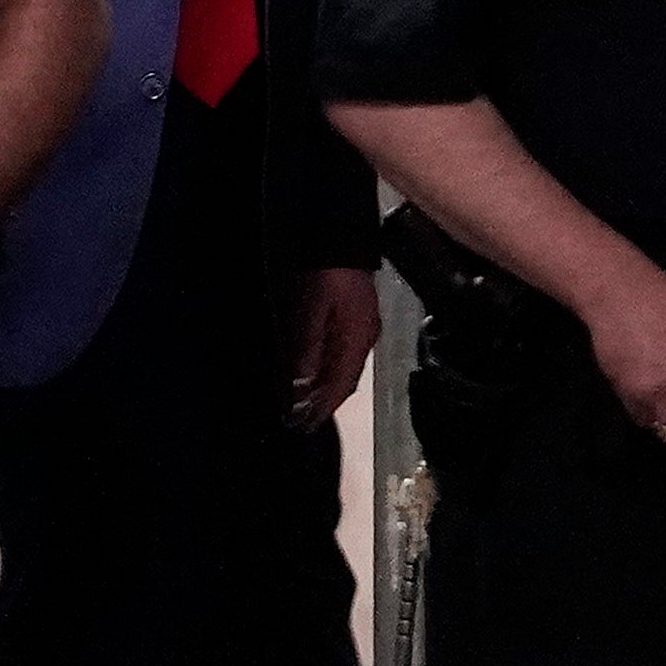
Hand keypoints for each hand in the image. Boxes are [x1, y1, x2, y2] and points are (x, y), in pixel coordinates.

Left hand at [285, 264, 380, 423]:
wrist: (340, 238)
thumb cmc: (324, 276)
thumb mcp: (310, 315)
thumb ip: (306, 353)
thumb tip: (301, 391)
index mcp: (355, 342)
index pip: (340, 387)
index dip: (323, 409)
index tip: (306, 428)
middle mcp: (363, 340)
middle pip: (345, 382)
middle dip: (326, 403)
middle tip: (304, 421)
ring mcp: (363, 328)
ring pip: (345, 369)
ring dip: (329, 388)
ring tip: (309, 403)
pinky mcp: (358, 318)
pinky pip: (345, 355)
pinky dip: (331, 369)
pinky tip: (319, 372)